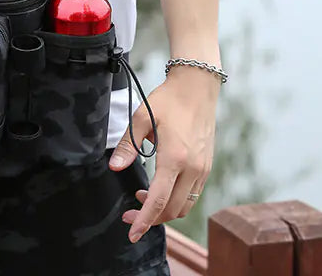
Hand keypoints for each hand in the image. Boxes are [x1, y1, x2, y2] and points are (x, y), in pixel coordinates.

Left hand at [109, 65, 219, 242]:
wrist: (196, 88)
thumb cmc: (168, 100)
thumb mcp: (142, 118)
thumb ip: (128, 145)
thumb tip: (114, 167)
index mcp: (175, 158)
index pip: (158, 199)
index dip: (144, 219)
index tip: (132, 232)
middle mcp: (193, 169)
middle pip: (171, 209)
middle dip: (150, 218)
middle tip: (129, 216)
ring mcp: (203, 170)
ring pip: (184, 206)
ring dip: (163, 210)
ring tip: (141, 200)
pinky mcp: (206, 167)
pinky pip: (192, 195)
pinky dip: (175, 200)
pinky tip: (159, 189)